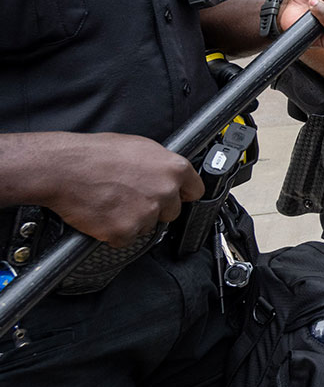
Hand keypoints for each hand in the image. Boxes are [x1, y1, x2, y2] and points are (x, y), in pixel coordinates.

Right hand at [44, 132, 203, 245]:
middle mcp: (166, 192)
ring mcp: (147, 213)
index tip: (176, 197)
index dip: (182, 195)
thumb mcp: (141, 147)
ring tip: (113, 202)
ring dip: (134, 220)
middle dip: (155, 208)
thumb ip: (162, 165)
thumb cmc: (96, 154)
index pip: (195, 191)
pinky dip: (115, 232)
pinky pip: (126, 239)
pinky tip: (104, 214)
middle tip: (131, 198)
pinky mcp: (125, 231)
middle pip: (172, 212)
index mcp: (174, 169)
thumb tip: (169, 174)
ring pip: (148, 226)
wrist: (65, 168)